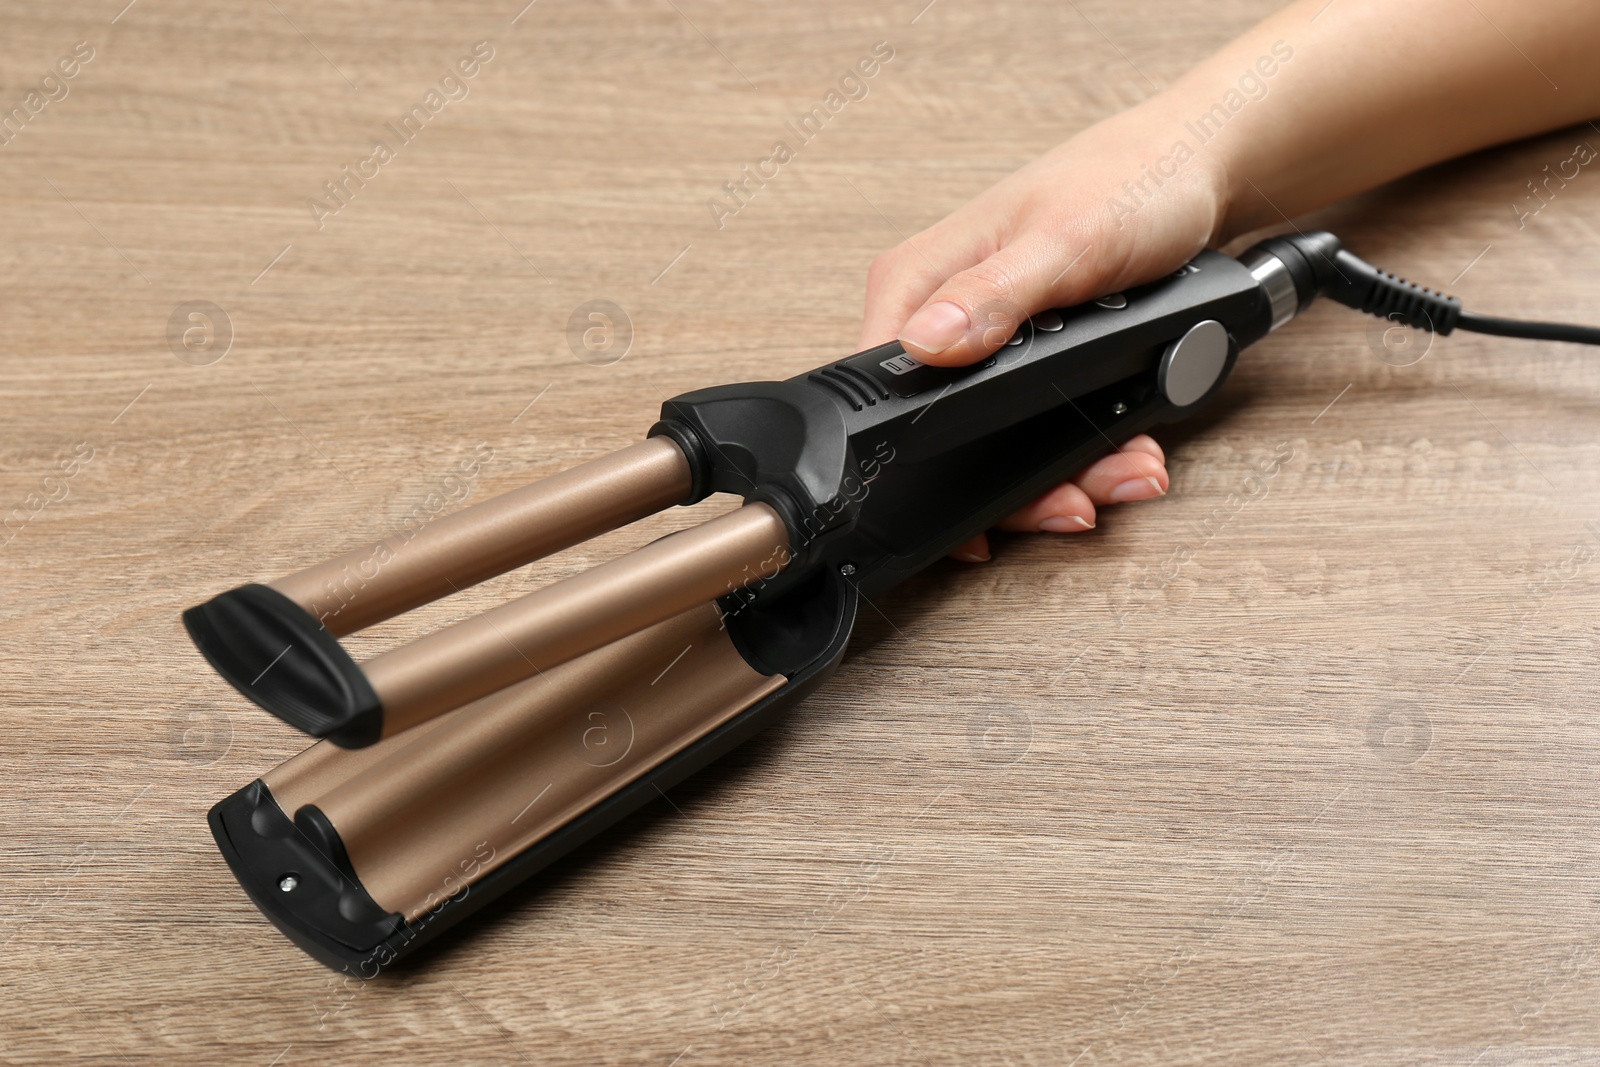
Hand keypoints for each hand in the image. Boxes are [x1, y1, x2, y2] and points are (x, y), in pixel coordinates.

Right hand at [857, 101, 1228, 559]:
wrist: (1201, 169)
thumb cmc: (1134, 180)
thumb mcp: (1066, 240)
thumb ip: (993, 295)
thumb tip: (924, 343)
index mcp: (918, 281)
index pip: (879, 390)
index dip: (918, 460)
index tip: (977, 500)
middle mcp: (942, 315)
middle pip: (946, 438)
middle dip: (1018, 486)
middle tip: (1075, 502)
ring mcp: (987, 342)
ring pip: (1001, 445)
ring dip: (1067, 476)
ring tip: (1124, 473)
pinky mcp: (1031, 357)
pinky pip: (1044, 428)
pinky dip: (1090, 452)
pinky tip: (1129, 452)